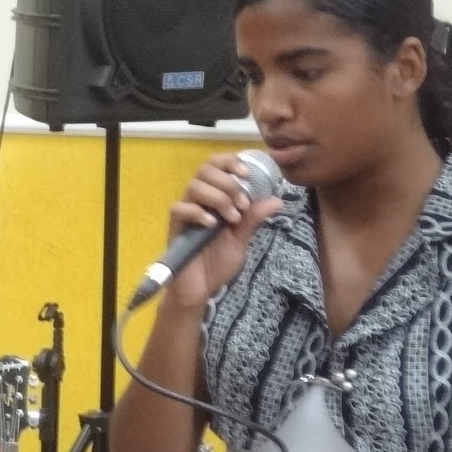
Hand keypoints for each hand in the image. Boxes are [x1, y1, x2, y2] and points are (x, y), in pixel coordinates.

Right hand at [159, 153, 283, 309]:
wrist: (199, 290)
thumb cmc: (216, 264)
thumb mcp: (241, 239)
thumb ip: (253, 219)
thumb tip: (276, 199)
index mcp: (213, 199)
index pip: (216, 167)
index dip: (230, 162)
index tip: (247, 174)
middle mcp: (197, 202)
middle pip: (204, 170)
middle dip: (228, 182)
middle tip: (242, 203)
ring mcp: (185, 214)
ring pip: (194, 186)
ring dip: (218, 197)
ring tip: (232, 217)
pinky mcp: (175, 229)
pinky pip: (180, 209)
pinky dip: (198, 212)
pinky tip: (212, 225)